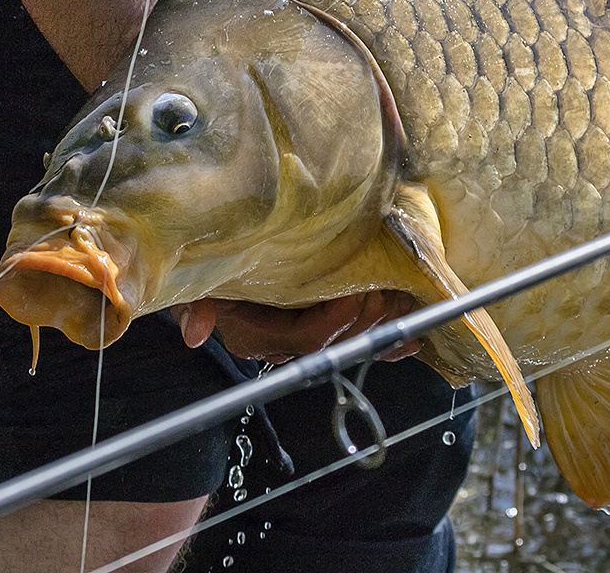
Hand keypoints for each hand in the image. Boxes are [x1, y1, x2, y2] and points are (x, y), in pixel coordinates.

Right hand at [168, 291, 423, 364]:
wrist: (210, 266)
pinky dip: (389, 342)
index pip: (305, 338)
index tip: (356, 292)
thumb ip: (196, 304)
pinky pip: (360, 342)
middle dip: (366, 319)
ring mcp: (306, 337)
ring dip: (384, 328)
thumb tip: (194, 333)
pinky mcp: (324, 328)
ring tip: (409, 305)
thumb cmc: (206, 272)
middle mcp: (284, 343)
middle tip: (386, 290)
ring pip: (352, 343)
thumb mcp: (197, 283)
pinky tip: (415, 342)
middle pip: (336, 342)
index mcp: (257, 336)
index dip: (334, 321)